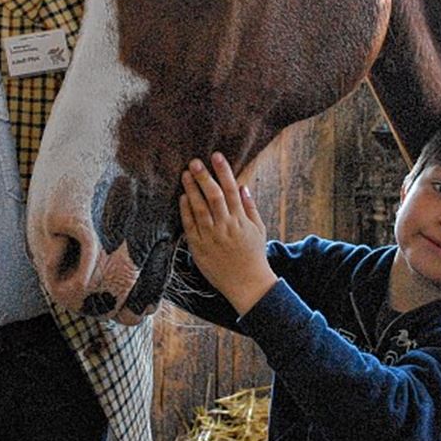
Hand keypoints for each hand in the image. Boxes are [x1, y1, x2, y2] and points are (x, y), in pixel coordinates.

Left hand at [179, 152, 276, 314]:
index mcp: (240, 220)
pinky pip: (190, 226)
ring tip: (185, 174)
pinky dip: (186, 211)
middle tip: (195, 161)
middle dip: (204, 177)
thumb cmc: (254, 254)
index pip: (231, 190)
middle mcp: (225, 226)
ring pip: (199, 209)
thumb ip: (250, 207)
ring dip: (192, 190)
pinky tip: (182, 198)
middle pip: (213, 196)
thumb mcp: (258, 229)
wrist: (247, 284)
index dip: (223, 171)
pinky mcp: (199, 248)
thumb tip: (242, 186)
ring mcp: (211, 237)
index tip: (216, 156)